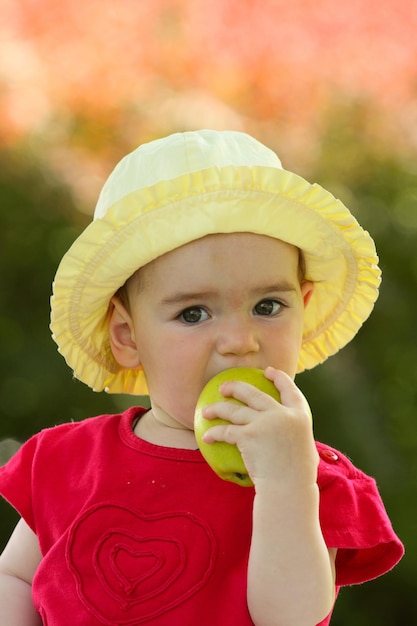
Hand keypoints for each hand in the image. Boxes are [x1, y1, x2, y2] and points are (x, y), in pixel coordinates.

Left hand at [201, 367, 318, 488]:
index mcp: (300, 416)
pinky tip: (206, 436)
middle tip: (223, 387)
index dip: (278, 378)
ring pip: (234, 410)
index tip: (268, 372)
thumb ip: (295, 434)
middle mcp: (282, 414)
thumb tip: (289, 432)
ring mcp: (264, 423)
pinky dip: (215, 433)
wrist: (288, 489)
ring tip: (207, 411)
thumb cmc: (298, 477)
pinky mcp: (248, 435)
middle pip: (254, 393)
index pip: (289, 390)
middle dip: (236, 387)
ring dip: (217, 409)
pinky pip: (226, 431)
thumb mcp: (305, 447)